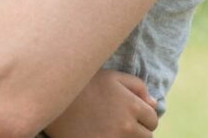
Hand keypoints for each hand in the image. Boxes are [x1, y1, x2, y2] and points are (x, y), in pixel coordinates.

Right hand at [44, 69, 159, 136]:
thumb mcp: (112, 77)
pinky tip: (103, 133)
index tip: (130, 113)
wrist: (53, 97)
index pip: (152, 119)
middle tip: (121, 123)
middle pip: (147, 137)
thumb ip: (137, 86)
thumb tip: (153, 104)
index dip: (144, 116)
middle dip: (138, 130)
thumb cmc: (85, 84)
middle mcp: (125, 125)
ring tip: (112, 128)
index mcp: (131, 105)